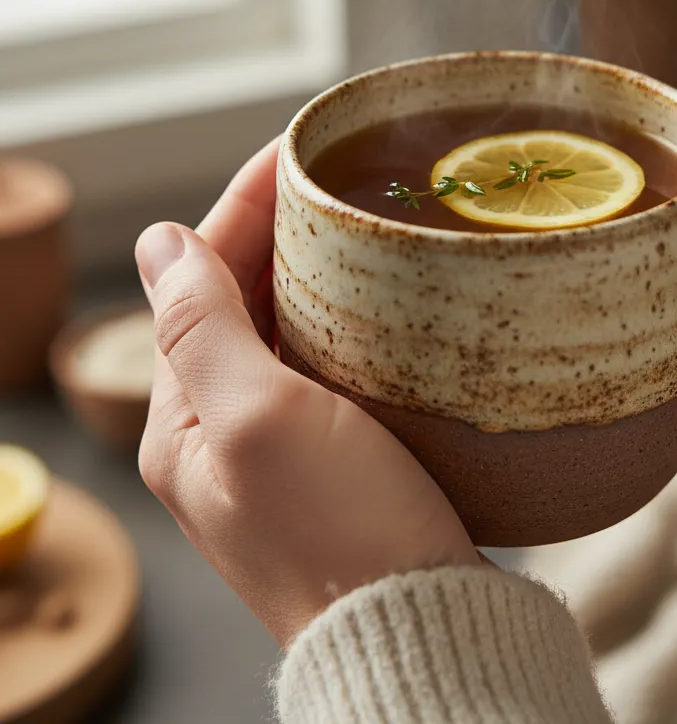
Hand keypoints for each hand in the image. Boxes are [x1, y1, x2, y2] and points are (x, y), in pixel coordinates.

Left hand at [135, 139, 476, 645]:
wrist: (419, 629)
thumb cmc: (340, 535)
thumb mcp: (258, 421)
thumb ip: (201, 328)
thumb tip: (155, 242)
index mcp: (187, 419)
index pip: (201, 278)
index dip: (242, 204)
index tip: (294, 150)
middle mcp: (225, 429)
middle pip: (239, 297)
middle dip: (277, 228)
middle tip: (335, 175)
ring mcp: (281, 445)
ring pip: (285, 327)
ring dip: (313, 269)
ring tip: (359, 218)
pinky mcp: (336, 457)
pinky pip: (327, 363)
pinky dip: (347, 317)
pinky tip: (382, 297)